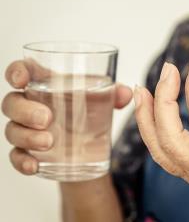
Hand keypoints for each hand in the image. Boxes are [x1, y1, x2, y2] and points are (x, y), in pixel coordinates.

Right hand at [2, 60, 131, 174]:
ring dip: (27, 136)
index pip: (23, 72)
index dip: (16, 72)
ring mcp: (28, 129)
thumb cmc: (90, 112)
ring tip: (49, 142)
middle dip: (25, 110)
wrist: (89, 144)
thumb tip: (127, 93)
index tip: (22, 80)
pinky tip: (34, 165)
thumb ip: (115, 93)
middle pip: (12, 102)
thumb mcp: (103, 100)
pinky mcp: (29, 151)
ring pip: (12, 129)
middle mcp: (32, 105)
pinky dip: (22, 161)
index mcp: (48, 85)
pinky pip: (16, 155)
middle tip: (47, 118)